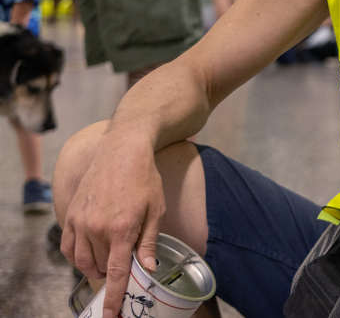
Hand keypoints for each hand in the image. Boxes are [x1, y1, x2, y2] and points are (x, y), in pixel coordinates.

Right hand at [61, 130, 164, 317]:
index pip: (117, 273)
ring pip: (83, 260)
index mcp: (121, 229)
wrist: (123, 150)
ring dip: (96, 267)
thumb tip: (148, 269)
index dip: (114, 298)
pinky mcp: (71, 214)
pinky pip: (69, 247)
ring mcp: (80, 221)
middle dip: (113, 272)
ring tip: (110, 260)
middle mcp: (97, 228)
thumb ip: (149, 242)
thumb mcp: (156, 210)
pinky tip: (90, 254)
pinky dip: (78, 257)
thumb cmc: (145, 179)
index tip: (111, 315)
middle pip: (101, 267)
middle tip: (126, 264)